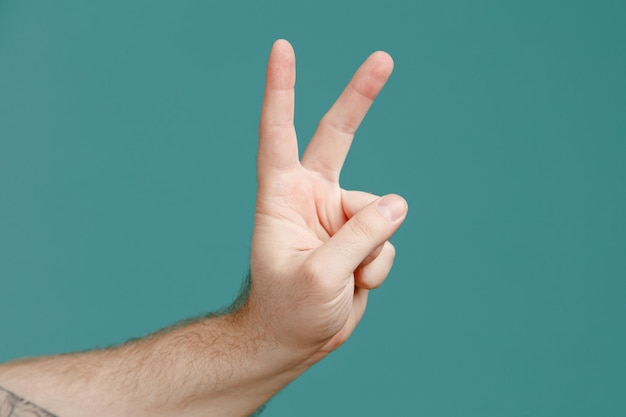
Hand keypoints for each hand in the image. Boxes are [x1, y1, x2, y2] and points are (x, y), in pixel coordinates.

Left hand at [245, 40, 407, 364]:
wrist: (295, 339)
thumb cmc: (288, 309)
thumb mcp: (319, 277)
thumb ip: (359, 237)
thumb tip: (398, 204)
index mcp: (282, 195)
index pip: (279, 133)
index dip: (282, 90)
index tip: (282, 48)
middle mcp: (311, 196)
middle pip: (338, 135)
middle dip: (361, 97)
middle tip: (383, 58)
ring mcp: (338, 215)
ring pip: (379, 211)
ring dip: (371, 250)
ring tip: (347, 278)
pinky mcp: (360, 235)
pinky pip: (387, 239)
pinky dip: (378, 265)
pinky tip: (356, 282)